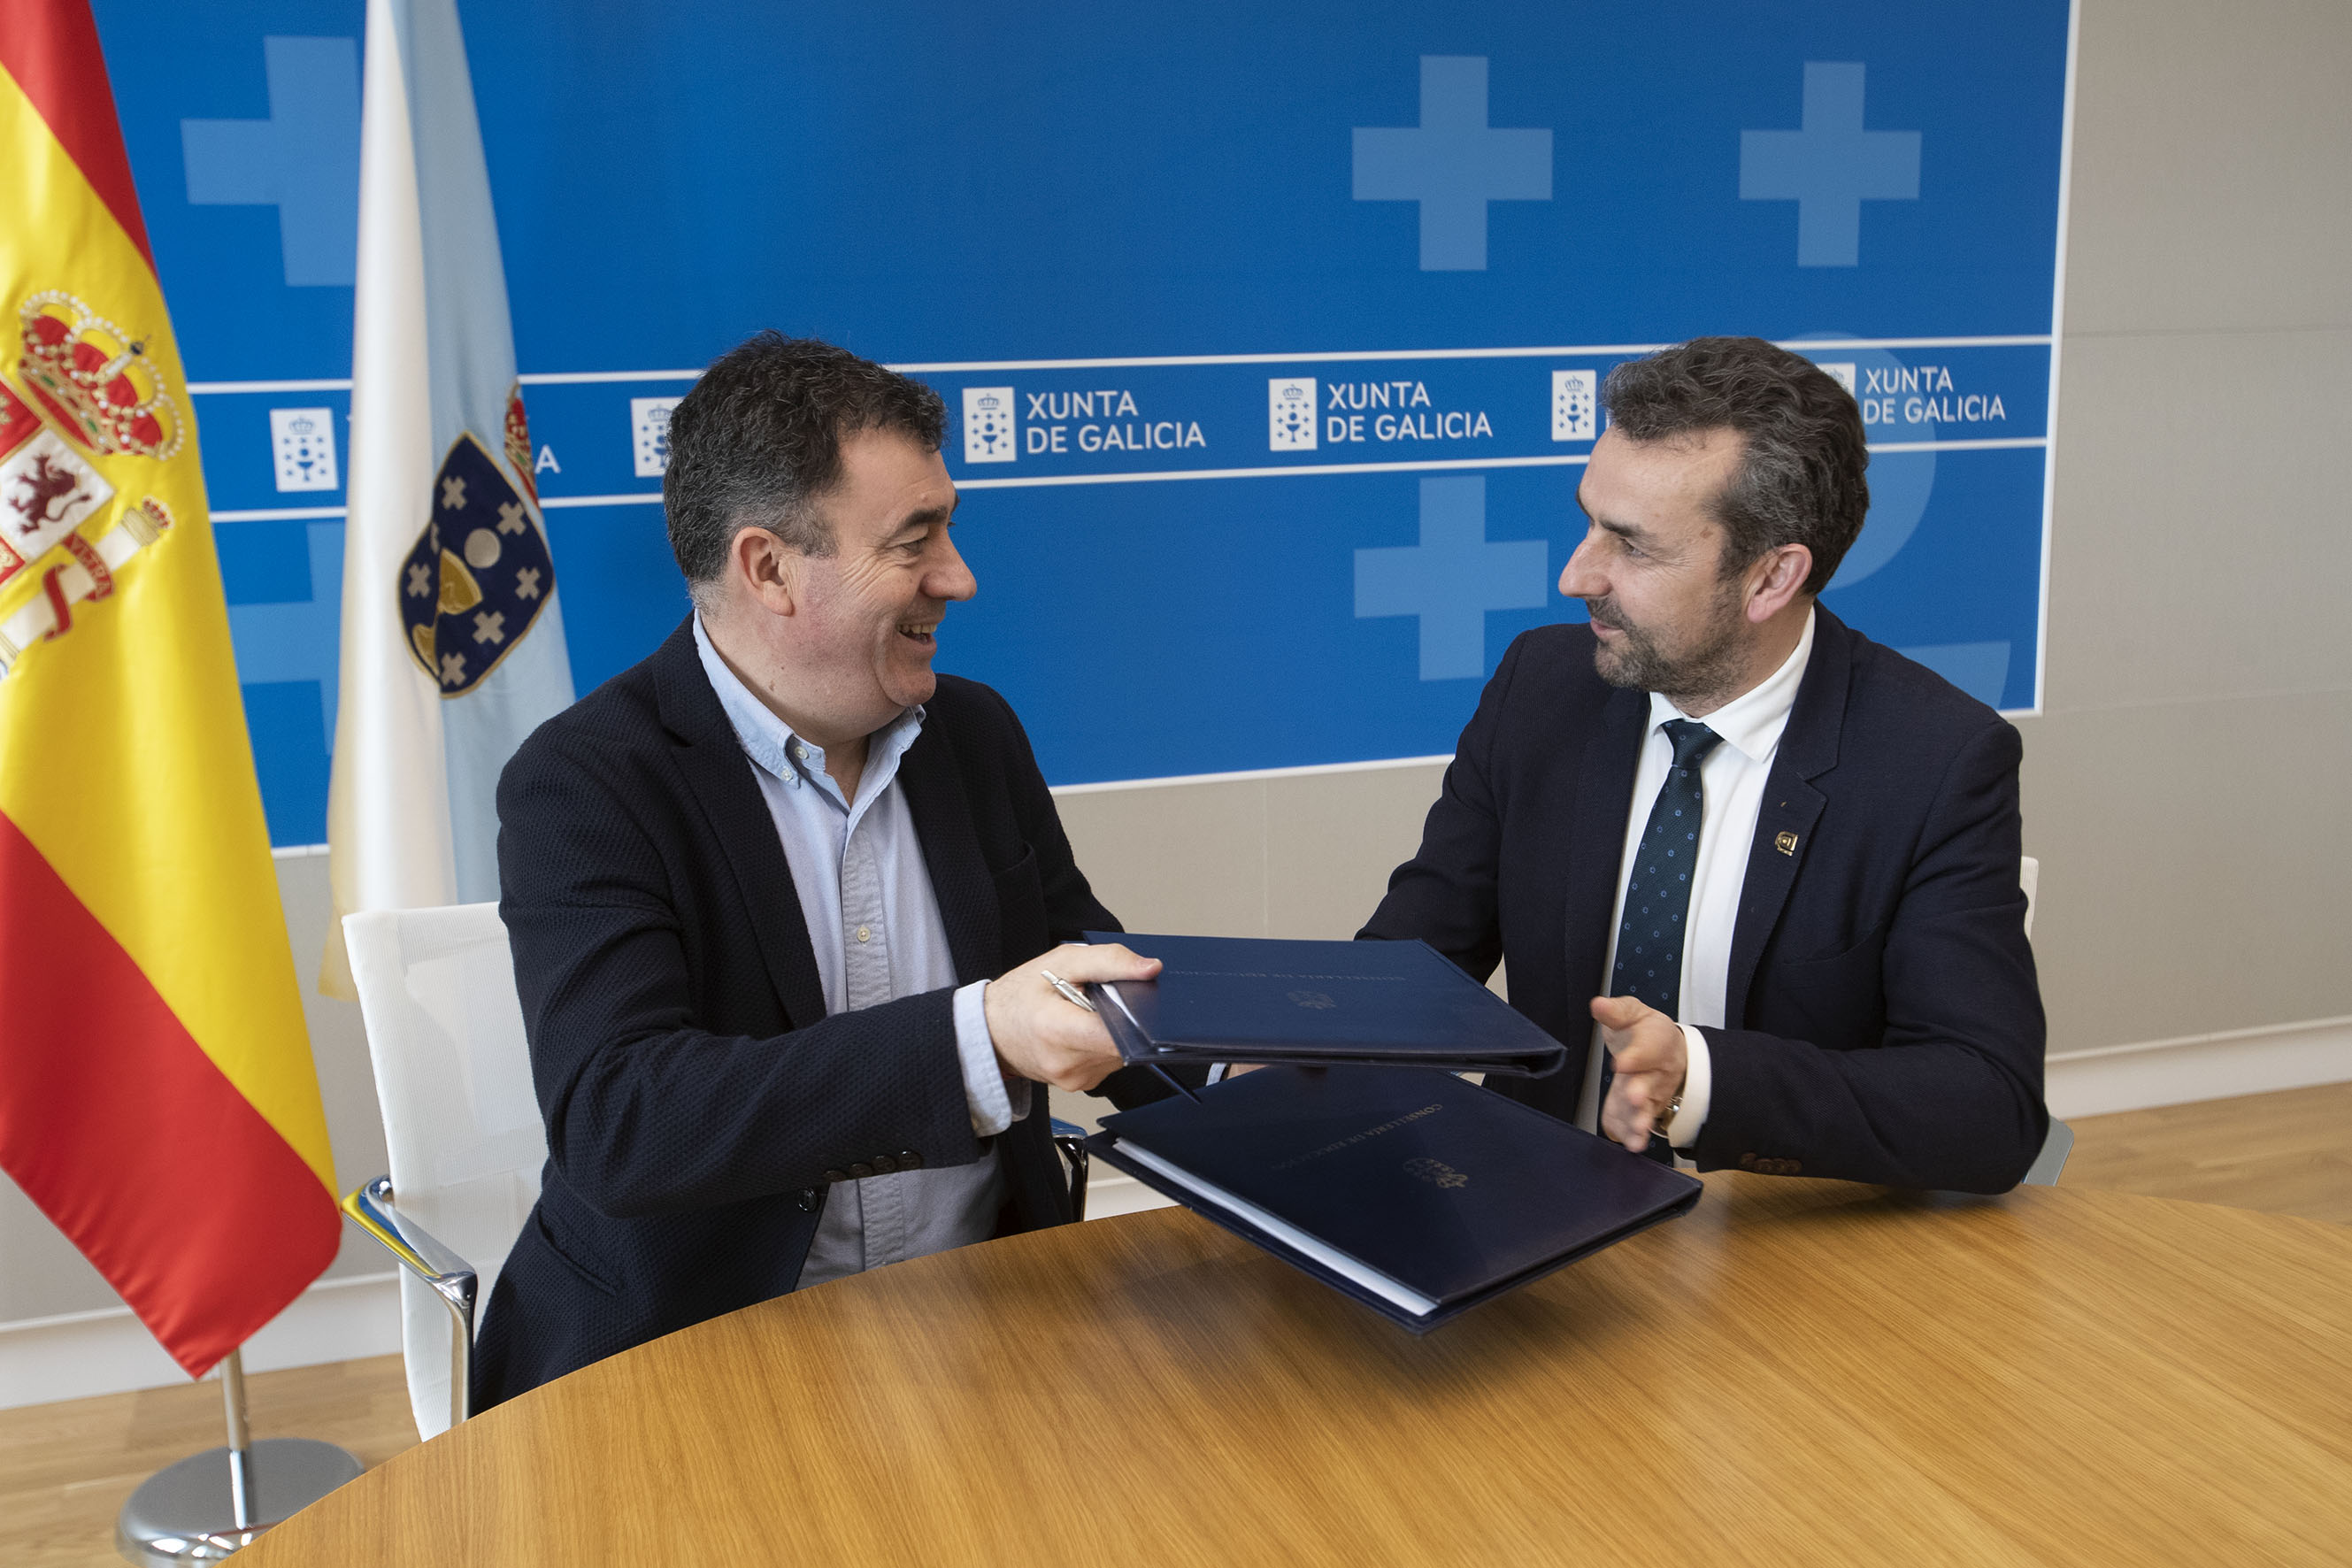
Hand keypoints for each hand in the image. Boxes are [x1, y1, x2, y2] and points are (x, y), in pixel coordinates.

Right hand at [984, 943, 1162, 1092]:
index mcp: (1059, 1032)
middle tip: (1097, 999)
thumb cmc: (1019, 995)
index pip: (1120, 1033)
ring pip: (1121, 1052)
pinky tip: (1084, 1029)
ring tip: (1085, 1013)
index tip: (1131, 997)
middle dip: (1122, 1017)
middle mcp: (1069, 1065)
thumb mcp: (1062, 961)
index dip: (1135, 1013)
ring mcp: (1076, 1080)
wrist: (991, 1031)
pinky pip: (1109, 1060)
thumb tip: (1151, 969)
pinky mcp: (1082, 1084)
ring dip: (1113, 1030)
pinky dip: (1104, 1042)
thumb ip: (1110, 961)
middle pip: (1125, 1042)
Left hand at [1591, 994, 1687, 1153]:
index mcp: (1655, 1041)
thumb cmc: (1647, 1032)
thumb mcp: (1632, 1013)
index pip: (1647, 1049)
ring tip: (1637, 1133)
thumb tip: (1598, 1005)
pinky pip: (1639, 1123)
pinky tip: (1630, 1143)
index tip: (1621, 1063)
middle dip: (1641, 1092)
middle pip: (1650, 1083)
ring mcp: (1651, 1093)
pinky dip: (1634, 1134)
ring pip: (1647, 1109)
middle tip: (1633, 1097)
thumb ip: (1616, 1011)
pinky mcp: (1643, 1110)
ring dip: (1641, 1120)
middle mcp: (1656, 1071)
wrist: (1669, 1050)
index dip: (1635, 1057)